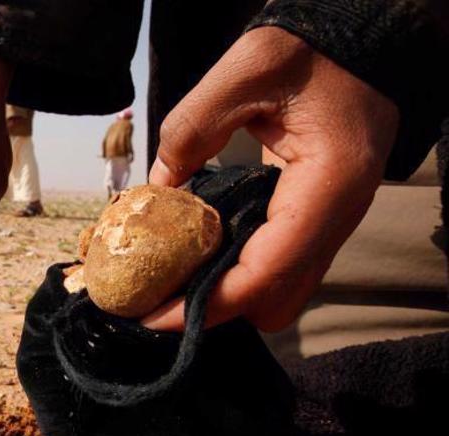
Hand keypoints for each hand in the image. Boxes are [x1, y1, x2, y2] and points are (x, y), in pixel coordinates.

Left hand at [143, 27, 398, 331]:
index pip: (266, 272)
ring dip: (224, 295)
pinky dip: (235, 271)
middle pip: (276, 300)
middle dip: (214, 309)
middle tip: (152, 297)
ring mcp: (330, 222)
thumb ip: (193, 126)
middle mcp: (338, 216)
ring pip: (278, 290)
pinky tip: (193, 255)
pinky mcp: (314, 218)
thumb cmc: (311, 51)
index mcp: (329, 184)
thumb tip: (156, 189)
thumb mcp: (247, 68)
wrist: (356, 45)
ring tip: (165, 281)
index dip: (207, 305)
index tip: (152, 316)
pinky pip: (276, 265)